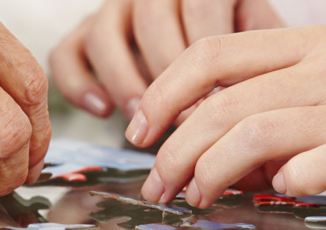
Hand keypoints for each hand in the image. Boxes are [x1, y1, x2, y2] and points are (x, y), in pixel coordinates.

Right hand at [49, 0, 282, 118]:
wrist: (196, 50)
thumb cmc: (233, 51)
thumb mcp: (255, 38)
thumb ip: (261, 51)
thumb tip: (258, 93)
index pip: (201, 3)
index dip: (208, 57)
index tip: (217, 104)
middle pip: (151, 19)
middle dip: (168, 75)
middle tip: (184, 121)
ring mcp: (112, 10)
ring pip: (104, 34)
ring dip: (124, 81)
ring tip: (144, 121)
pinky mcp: (81, 36)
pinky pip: (65, 55)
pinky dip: (79, 85)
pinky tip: (103, 112)